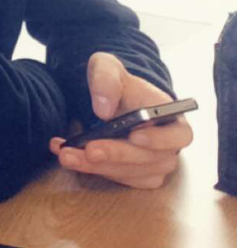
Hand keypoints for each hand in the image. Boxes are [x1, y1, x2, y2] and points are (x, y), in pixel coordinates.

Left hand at [49, 52, 193, 188]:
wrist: (109, 99)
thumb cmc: (116, 83)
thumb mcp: (107, 67)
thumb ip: (106, 79)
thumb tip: (103, 109)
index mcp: (171, 117)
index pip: (180, 135)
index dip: (160, 139)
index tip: (134, 136)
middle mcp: (167, 145)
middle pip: (149, 159)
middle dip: (116, 155)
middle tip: (89, 150)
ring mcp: (153, 163)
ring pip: (130, 173)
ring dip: (98, 167)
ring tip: (68, 154)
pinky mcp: (136, 175)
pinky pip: (118, 180)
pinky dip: (93, 171)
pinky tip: (72, 157)